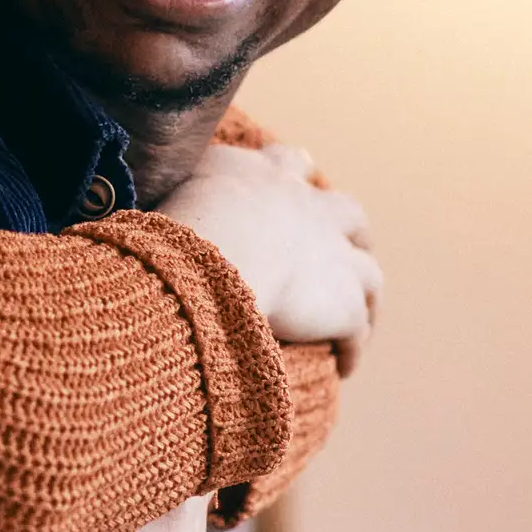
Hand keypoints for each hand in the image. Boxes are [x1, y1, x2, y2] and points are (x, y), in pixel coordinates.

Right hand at [156, 139, 380, 370]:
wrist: (210, 256)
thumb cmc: (179, 226)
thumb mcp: (178, 187)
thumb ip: (185, 189)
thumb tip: (162, 201)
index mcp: (267, 175)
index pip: (291, 164)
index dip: (297, 174)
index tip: (299, 179)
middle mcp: (309, 208)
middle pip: (348, 214)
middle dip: (352, 231)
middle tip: (351, 248)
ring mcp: (334, 256)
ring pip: (368, 274)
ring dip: (365, 295)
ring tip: (361, 319)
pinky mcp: (343, 304)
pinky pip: (357, 331)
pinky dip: (354, 347)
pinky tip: (346, 367)